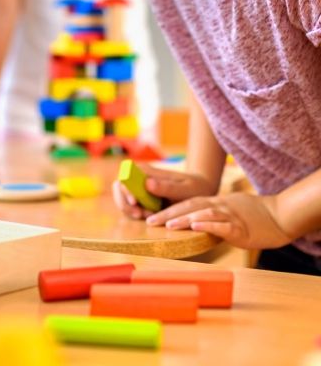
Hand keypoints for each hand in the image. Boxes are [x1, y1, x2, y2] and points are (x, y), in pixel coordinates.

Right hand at [113, 164, 215, 219]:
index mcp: (146, 171)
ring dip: (130, 211)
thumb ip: (167, 187)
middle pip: (118, 188)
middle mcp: (138, 178)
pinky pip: (129, 208)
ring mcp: (138, 190)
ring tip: (148, 216)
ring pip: (122, 200)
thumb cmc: (194, 187)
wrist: (200, 192)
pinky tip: (149, 217)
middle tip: (140, 215)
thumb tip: (147, 183)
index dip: (125, 189)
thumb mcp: (185, 188)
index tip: (135, 202)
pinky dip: (135, 215)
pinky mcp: (140, 200)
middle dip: (125, 204)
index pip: (125, 176)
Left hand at [144, 193, 293, 249]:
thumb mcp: (228, 210)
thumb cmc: (253, 215)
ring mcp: (230, 216)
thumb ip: (210, 214)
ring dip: (185, 219)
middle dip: (168, 214)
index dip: (168, 209)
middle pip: (190, 207)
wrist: (280, 216)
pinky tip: (196, 227)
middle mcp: (219, 206)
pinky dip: (208, 226)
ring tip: (168, 225)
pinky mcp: (240, 228)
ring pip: (204, 214)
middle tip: (150, 221)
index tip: (151, 216)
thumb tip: (191, 221)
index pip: (187, 203)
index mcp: (214, 203)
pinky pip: (223, 226)